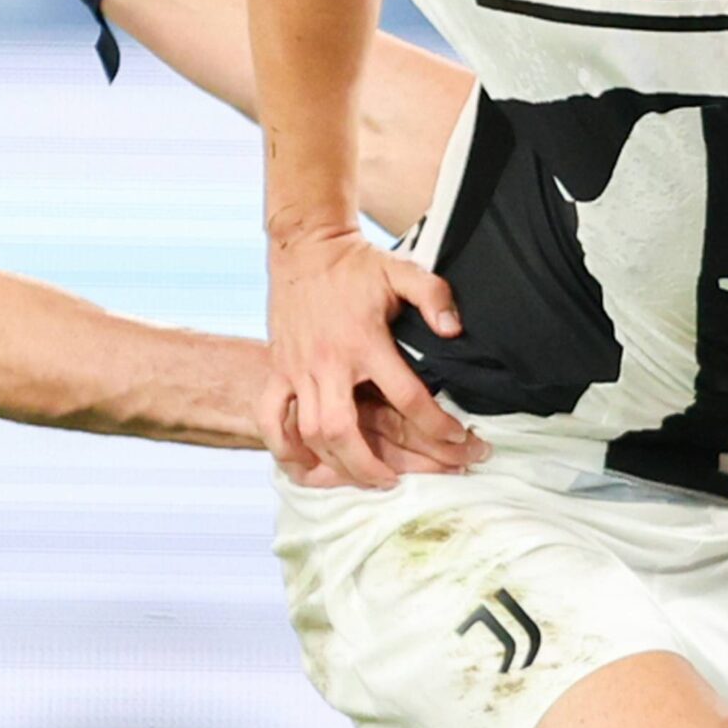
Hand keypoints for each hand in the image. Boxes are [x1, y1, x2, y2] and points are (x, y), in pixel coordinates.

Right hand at [262, 228, 475, 488]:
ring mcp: (298, 368)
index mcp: (365, 341)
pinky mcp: (278, 369)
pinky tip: (303, 467)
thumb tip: (454, 329)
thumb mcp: (404, 271)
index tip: (457, 439)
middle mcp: (328, 362)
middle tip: (395, 481)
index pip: (407, 398)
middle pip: (343, 431)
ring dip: (335, 464)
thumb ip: (435, 296)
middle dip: (370, 466)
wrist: (306, 246)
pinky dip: (282, 448)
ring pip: (308, 433)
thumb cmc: (357, 263)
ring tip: (362, 477)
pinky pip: (270, 418)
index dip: (438, 426)